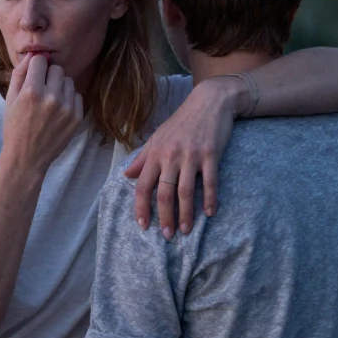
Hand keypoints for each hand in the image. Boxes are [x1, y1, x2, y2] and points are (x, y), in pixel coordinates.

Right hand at [0, 54, 84, 173]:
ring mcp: (67, 108)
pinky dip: (68, 99)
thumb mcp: (10, 99)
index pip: (40, 60)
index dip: (35, 67)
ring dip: (59, 86)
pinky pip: (77, 95)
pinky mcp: (77, 117)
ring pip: (68, 81)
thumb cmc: (15, 127)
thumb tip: (32, 54)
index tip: (33, 76)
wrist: (27, 158)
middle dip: (48, 75)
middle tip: (41, 90)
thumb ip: (20, 74)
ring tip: (49, 101)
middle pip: (57, 68)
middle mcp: (51, 98)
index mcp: (31, 92)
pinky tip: (57, 111)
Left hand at [124, 77, 236, 238]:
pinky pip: (210, 182)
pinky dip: (209, 199)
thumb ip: (142, 158)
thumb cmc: (182, 122)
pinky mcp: (211, 155)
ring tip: (186, 231)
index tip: (143, 226)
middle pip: (164, 193)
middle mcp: (171, 156)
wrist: (209, 101)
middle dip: (164, 217)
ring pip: (185, 191)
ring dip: (186, 214)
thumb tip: (126, 176)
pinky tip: (209, 213)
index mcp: (155, 153)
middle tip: (167, 235)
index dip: (141, 207)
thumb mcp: (157, 137)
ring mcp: (191, 156)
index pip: (143, 185)